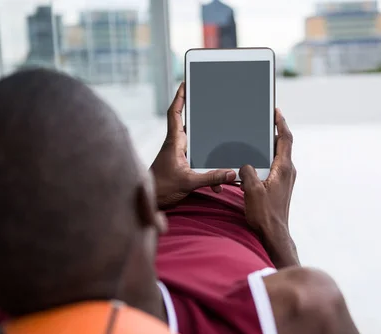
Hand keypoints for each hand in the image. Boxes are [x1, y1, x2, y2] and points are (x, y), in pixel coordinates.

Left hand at [151, 83, 236, 207]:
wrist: (149, 202)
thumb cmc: (161, 189)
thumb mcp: (189, 182)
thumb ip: (211, 178)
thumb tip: (232, 173)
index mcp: (174, 142)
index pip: (175, 114)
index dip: (180, 98)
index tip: (185, 83)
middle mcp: (175, 146)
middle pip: (187, 123)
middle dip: (197, 113)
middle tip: (207, 100)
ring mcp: (177, 156)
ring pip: (195, 145)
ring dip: (207, 146)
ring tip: (221, 143)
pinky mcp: (180, 166)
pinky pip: (197, 162)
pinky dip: (208, 170)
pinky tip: (217, 185)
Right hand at [239, 109, 298, 267]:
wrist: (274, 234)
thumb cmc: (264, 215)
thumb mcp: (252, 190)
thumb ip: (247, 172)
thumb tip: (245, 165)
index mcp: (284, 168)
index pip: (285, 139)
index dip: (281, 123)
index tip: (275, 111)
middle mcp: (288, 171)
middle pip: (282, 145)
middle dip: (272, 132)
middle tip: (261, 121)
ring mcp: (286, 179)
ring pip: (277, 156)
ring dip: (267, 147)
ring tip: (254, 139)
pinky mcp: (281, 186)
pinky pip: (274, 167)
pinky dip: (265, 159)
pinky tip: (252, 162)